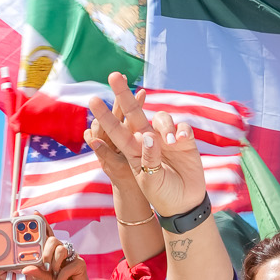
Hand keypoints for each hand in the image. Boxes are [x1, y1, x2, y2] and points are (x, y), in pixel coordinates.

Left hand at [24, 237, 92, 279]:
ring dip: (54, 264)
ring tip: (54, 274)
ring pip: (61, 249)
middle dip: (46, 253)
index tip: (33, 243)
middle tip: (45, 267)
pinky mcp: (80, 263)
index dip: (41, 236)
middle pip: (53, 240)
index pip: (47, 238)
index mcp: (54, 252)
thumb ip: (38, 272)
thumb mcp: (46, 278)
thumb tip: (25, 269)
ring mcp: (73, 256)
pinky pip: (68, 266)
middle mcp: (64, 251)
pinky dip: (61, 276)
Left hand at [86, 74, 204, 221]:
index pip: (116, 130)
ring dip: (164, 125)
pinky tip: (180, 140)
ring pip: (161, 118)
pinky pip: (182, 126)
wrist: (184, 203)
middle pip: (134, 112)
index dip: (106, 115)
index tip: (94, 100)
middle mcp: (147, 139)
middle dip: (124, 94)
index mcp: (133, 150)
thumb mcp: (149, 179)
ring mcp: (166, 138)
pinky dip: (181, 130)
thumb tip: (148, 135)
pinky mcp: (185, 140)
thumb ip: (147, 159)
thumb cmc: (161, 193)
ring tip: (170, 141)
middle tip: (114, 76)